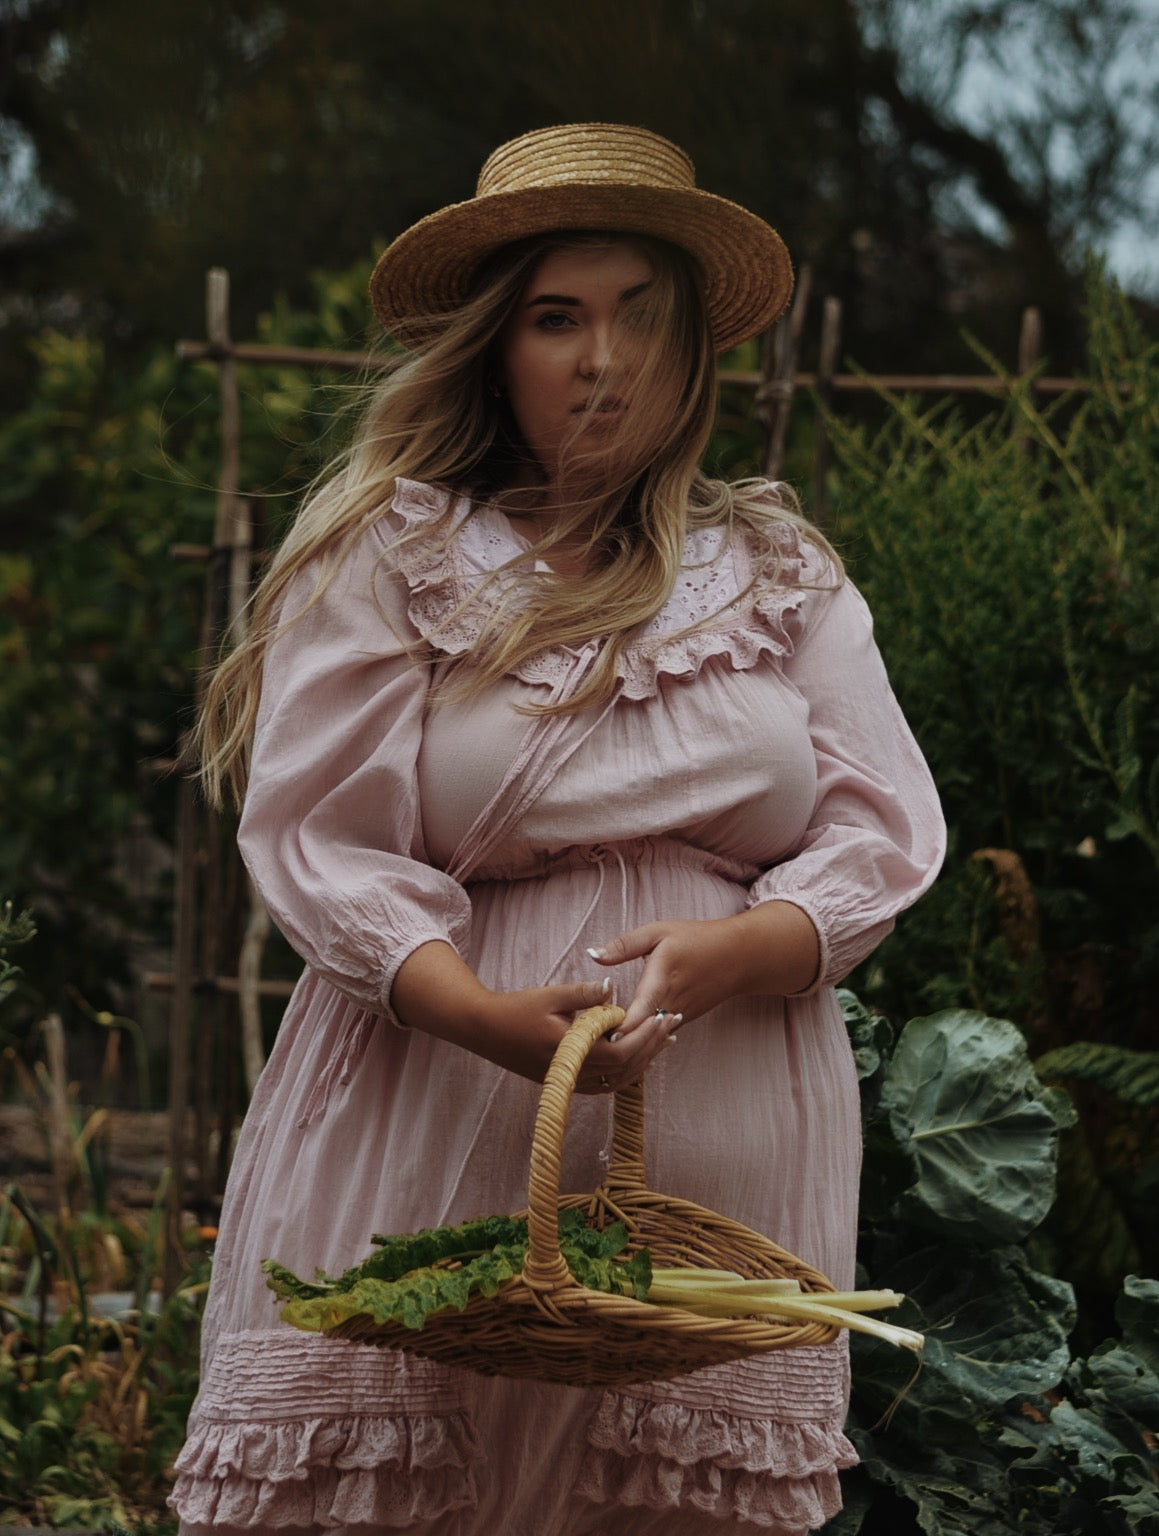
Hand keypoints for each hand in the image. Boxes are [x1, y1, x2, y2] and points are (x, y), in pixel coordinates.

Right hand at [472, 981, 674, 1093]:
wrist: (484, 1029)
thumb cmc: (517, 1009)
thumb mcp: (552, 995)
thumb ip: (585, 994)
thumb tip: (615, 989)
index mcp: (571, 1051)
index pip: (621, 1052)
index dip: (646, 1037)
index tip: (664, 1016)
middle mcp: (572, 1073)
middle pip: (625, 1069)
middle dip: (653, 1046)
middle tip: (673, 1024)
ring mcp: (568, 1081)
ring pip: (617, 1080)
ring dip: (643, 1060)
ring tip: (664, 1040)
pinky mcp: (564, 1082)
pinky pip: (604, 1084)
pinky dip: (624, 1071)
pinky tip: (637, 1056)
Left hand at [587, 902, 820, 1034]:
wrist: (738, 957)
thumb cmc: (696, 939)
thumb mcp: (658, 932)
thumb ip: (624, 945)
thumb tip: (592, 954)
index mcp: (662, 977)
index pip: (642, 1008)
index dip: (624, 1025)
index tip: (603, 1037)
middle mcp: (671, 1002)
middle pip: (642, 1029)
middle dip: (617, 1039)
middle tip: (586, 1045)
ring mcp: (679, 1016)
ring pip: (650, 1037)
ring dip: (627, 1042)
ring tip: (596, 1048)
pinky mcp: (682, 1022)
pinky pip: (658, 1036)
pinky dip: (641, 1040)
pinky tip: (619, 1042)